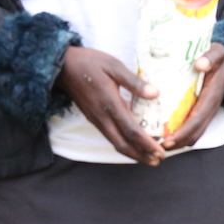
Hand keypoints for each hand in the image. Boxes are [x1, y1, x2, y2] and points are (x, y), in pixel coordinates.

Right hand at [56, 46, 166, 165]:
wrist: (63, 66)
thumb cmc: (90, 62)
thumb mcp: (114, 66)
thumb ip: (134, 82)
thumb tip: (155, 94)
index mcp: (110, 104)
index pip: (131, 130)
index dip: (146, 144)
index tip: (160, 152)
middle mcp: (102, 117)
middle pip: (122, 144)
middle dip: (141, 155)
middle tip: (158, 160)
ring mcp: (96, 119)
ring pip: (115, 142)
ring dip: (132, 152)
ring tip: (148, 157)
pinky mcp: (92, 118)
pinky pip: (109, 136)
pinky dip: (123, 144)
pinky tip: (131, 143)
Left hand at [161, 43, 223, 150]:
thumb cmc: (219, 55)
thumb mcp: (217, 52)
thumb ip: (210, 57)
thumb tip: (200, 64)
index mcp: (213, 96)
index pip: (197, 120)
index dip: (182, 132)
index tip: (167, 140)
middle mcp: (211, 107)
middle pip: (195, 133)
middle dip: (177, 142)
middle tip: (156, 146)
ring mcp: (208, 110)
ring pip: (195, 133)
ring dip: (178, 141)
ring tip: (157, 143)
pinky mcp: (203, 109)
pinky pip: (193, 126)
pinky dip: (181, 133)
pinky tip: (165, 132)